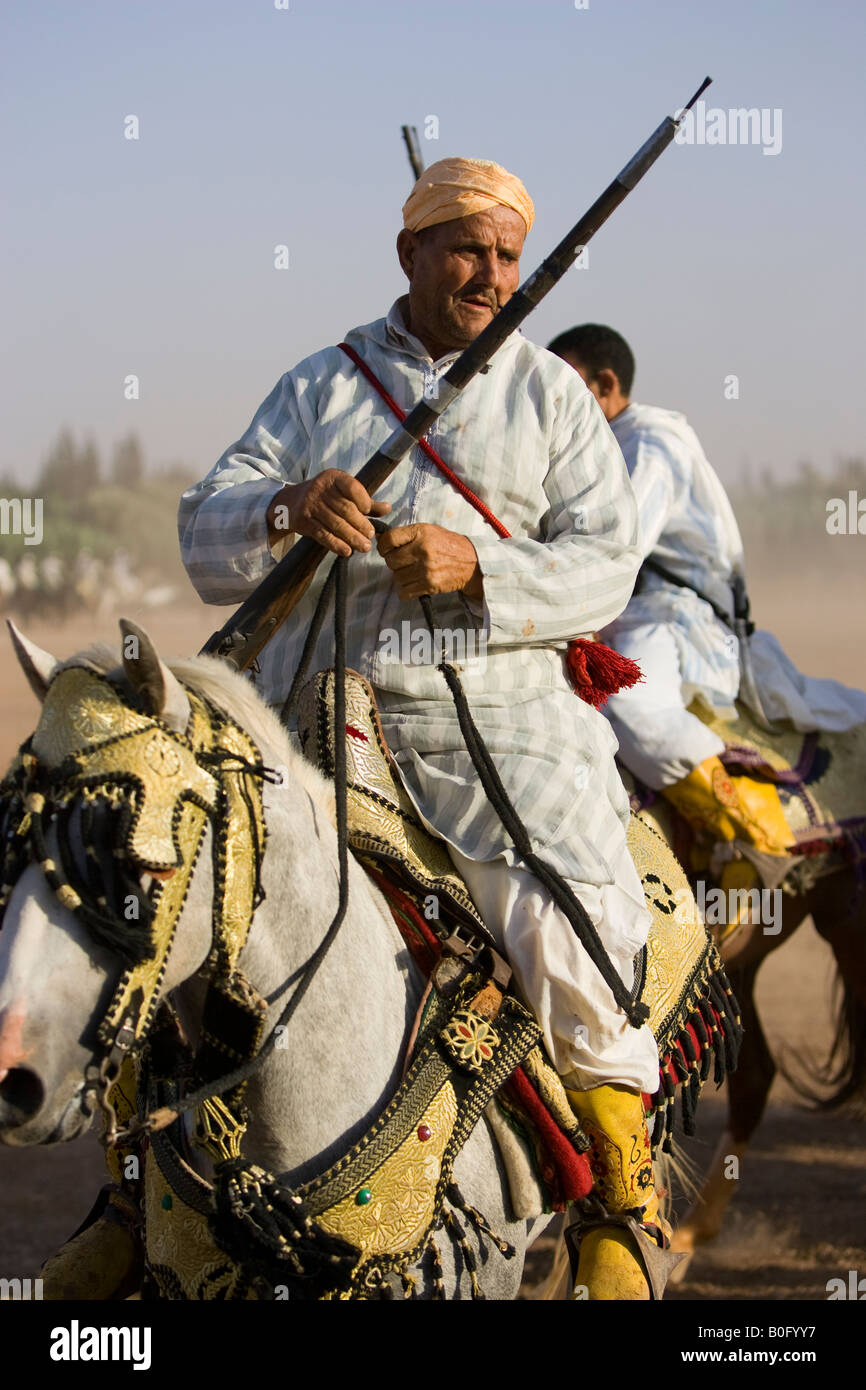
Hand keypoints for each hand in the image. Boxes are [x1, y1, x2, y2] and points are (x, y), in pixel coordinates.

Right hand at [266, 470, 390, 556]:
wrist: (290, 502)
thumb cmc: (325, 497)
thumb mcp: (343, 493)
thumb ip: (365, 501)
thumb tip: (388, 508)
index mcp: (334, 477)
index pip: (352, 487)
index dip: (363, 500)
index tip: (368, 513)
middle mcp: (320, 488)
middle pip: (345, 509)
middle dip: (360, 524)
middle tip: (370, 537)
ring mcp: (310, 504)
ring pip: (335, 523)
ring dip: (352, 537)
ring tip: (364, 547)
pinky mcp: (303, 520)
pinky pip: (322, 534)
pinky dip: (335, 544)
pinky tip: (347, 551)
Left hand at [377, 523, 482, 601]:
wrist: (471, 563)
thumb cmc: (447, 545)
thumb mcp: (429, 531)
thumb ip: (407, 535)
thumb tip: (380, 540)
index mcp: (421, 532)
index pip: (389, 539)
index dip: (383, 546)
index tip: (386, 550)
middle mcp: (423, 549)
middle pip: (390, 561)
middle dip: (394, 563)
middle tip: (404, 562)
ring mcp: (426, 568)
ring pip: (396, 577)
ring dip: (401, 577)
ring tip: (412, 573)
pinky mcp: (429, 584)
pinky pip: (404, 592)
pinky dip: (405, 591)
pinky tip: (414, 584)